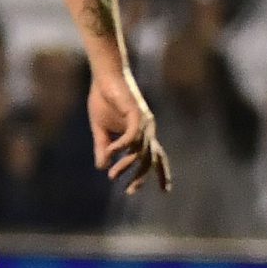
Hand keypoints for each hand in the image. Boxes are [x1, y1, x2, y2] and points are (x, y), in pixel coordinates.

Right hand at [86, 65, 170, 194]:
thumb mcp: (100, 129)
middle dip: (141, 177)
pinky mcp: (137, 113)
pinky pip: (132, 137)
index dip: (162, 173)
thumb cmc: (104, 98)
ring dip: (126, 165)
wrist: (104, 76)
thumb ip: (103, 148)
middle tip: (130, 191)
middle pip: (151, 159)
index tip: (166, 191)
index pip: (156, 157)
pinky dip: (121, 147)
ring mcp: (144, 121)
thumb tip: (102, 167)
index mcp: (142, 133)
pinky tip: (110, 152)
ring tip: (112, 175)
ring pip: (140, 151)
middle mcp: (147, 129)